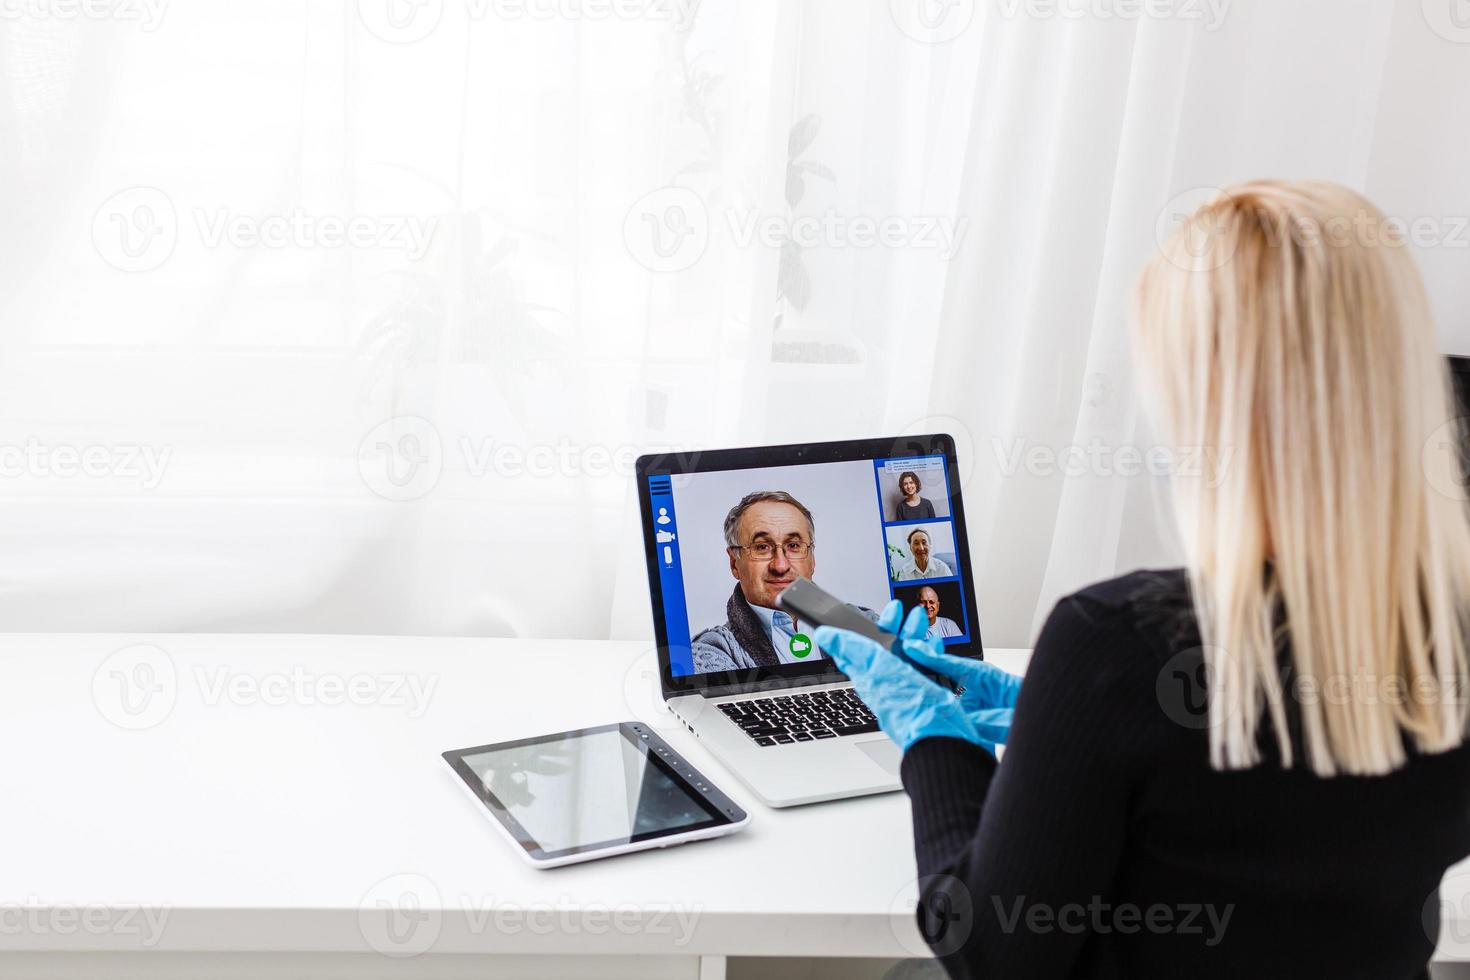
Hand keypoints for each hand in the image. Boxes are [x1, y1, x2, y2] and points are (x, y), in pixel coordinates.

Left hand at [815, 602, 1000, 754]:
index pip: (863, 645)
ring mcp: (906, 690)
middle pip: (889, 647)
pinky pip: (924, 671)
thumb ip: (854, 650)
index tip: (890, 610)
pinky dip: (930, 655)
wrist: (943, 738)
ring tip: (926, 625)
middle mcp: (886, 682)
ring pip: (908, 656)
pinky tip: (936, 649)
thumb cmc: (912, 709)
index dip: (873, 624)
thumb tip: (824, 634)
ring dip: (916, 637)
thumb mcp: (879, 670)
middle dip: (901, 627)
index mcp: (871, 675)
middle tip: (913, 614)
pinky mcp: (924, 697)